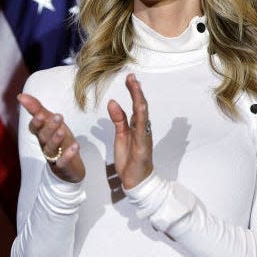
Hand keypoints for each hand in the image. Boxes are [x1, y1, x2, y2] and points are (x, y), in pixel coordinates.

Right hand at [18, 93, 84, 182]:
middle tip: (58, 116)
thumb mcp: (50, 122)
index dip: (36, 122)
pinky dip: (68, 155)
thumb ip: (36, 109)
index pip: (34, 128)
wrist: (69, 166)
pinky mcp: (63, 166)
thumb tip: (21, 95)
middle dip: (49, 127)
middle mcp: (45, 145)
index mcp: (41, 134)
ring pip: (51, 148)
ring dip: (56, 139)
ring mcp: (53, 156)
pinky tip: (76, 146)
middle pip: (44, 136)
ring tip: (63, 131)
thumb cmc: (58, 140)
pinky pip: (63, 162)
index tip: (39, 113)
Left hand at [106, 73, 152, 188]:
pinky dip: (141, 117)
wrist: (135, 179)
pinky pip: (142, 129)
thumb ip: (118, 119)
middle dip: (136, 91)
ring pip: (143, 114)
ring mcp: (144, 136)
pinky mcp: (142, 146)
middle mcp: (142, 128)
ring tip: (135, 86)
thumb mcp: (121, 135)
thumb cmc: (130, 158)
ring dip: (139, 99)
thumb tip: (113, 102)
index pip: (135, 104)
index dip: (133, 91)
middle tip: (132, 77)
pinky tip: (140, 107)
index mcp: (136, 125)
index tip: (130, 77)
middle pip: (140, 106)